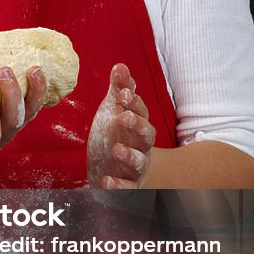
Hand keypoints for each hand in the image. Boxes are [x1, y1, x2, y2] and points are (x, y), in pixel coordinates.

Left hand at [87, 63, 155, 188]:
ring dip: (129, 155)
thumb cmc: (119, 135)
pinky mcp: (128, 186)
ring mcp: (136, 166)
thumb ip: (119, 90)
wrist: (121, 170)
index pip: (140, 111)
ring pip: (139, 161)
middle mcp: (141, 145)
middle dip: (137, 125)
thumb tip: (120, 66)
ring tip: (116, 150)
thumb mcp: (115, 111)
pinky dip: (118, 186)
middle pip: (147, 134)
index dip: (133, 102)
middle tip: (124, 117)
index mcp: (138, 125)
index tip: (122, 93)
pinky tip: (106, 181)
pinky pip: (127, 188)